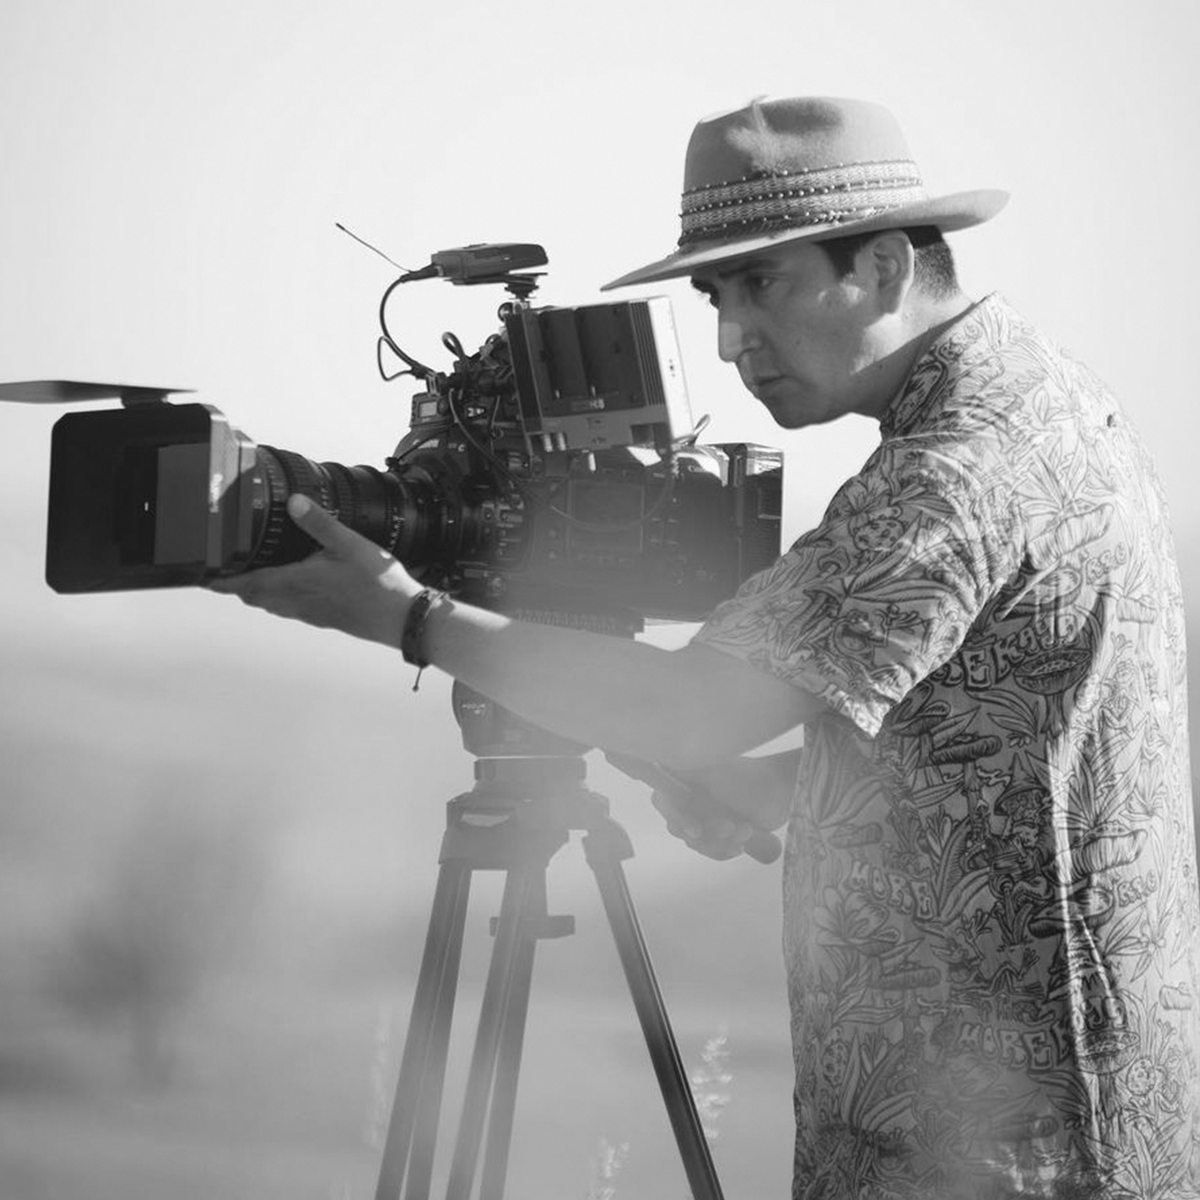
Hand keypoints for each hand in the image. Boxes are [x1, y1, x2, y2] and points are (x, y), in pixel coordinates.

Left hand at [207, 495, 421, 645]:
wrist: (403, 618)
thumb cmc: (379, 586)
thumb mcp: (349, 544)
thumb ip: (319, 523)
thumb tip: (294, 502)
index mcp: (297, 583)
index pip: (246, 584)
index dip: (221, 580)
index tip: (204, 576)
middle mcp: (298, 602)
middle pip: (255, 597)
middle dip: (237, 584)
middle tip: (225, 571)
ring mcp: (311, 613)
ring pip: (272, 605)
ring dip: (257, 592)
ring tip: (252, 577)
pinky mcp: (325, 618)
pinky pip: (291, 609)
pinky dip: (280, 597)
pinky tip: (294, 587)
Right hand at [605, 752, 788, 862]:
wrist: (783, 793)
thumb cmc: (748, 777)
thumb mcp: (712, 769)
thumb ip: (680, 765)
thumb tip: (653, 758)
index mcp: (684, 780)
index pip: (663, 802)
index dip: (675, 817)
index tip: (695, 828)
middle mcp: (691, 798)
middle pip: (679, 828)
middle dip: (707, 832)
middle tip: (730, 825)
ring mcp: (706, 816)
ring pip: (697, 844)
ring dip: (722, 840)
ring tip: (745, 829)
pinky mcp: (722, 833)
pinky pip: (713, 852)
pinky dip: (728, 849)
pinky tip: (744, 840)